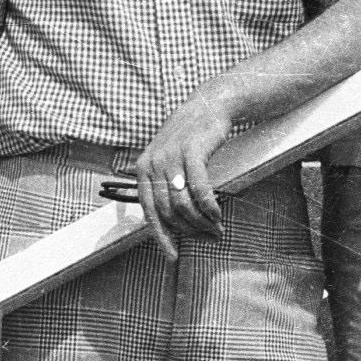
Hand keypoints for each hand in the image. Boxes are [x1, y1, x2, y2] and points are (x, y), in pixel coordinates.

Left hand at [132, 89, 237, 259]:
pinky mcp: (192, 152)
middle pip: (168, 211)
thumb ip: (165, 184)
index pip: (148, 212)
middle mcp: (153, 164)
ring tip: (216, 228)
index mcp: (143, 168)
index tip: (172, 256)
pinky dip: (209, 206)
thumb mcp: (169, 158)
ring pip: (184, 203)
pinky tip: (217, 214)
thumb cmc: (191, 136)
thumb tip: (172, 219)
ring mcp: (171, 157)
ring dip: (201, 221)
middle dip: (189, 231)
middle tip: (208, 238)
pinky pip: (199, 189)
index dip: (161, 237)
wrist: (209, 104)